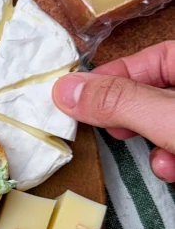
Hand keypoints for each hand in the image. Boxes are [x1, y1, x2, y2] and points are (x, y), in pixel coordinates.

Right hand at [53, 41, 174, 180]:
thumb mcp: (166, 117)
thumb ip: (119, 102)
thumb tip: (65, 91)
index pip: (147, 58)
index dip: (112, 77)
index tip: (79, 99)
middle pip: (151, 94)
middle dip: (131, 117)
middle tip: (116, 131)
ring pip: (162, 125)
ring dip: (152, 146)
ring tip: (157, 161)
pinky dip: (169, 160)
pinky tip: (171, 170)